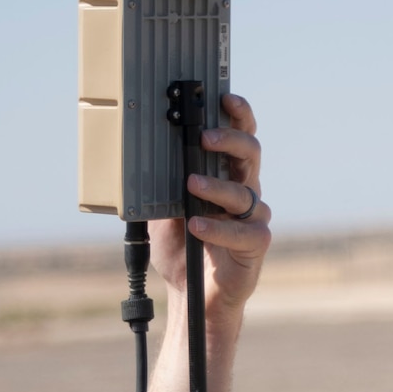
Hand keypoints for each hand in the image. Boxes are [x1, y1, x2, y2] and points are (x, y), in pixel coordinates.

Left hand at [148, 94, 270, 320]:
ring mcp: (253, 218)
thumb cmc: (181, 247)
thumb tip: (137, 157)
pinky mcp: (255, 245)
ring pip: (245, 192)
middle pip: (251, 153)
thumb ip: (159, 184)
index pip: (239, 136)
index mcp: (226, 175)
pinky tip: (197, 225)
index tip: (225, 97)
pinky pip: (244, 232)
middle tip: (204, 137)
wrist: (192, 294)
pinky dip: (219, 228)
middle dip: (230, 139)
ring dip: (217, 186)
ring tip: (190, 184)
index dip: (238, 115)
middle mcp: (245, 191)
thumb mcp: (161, 209)